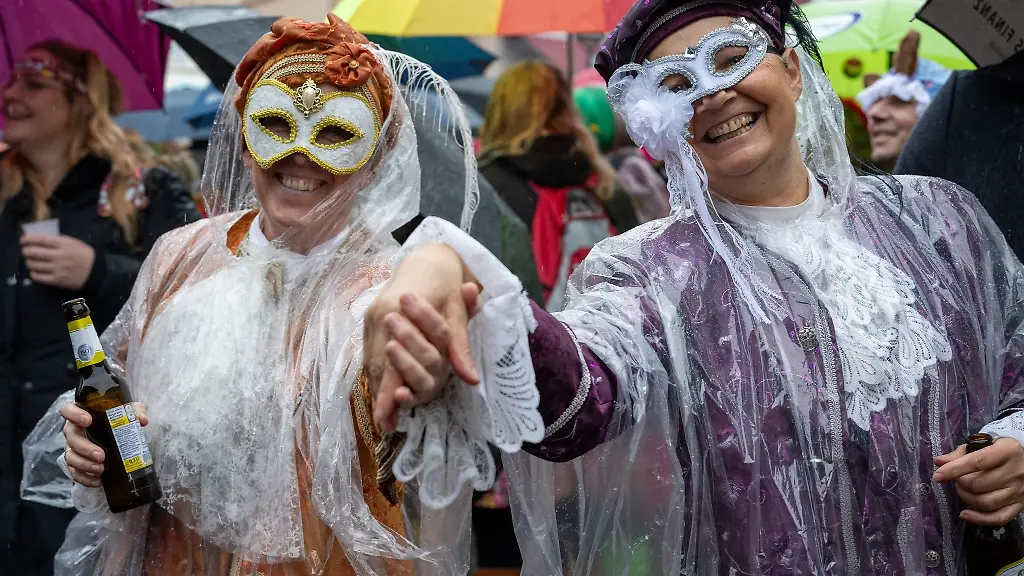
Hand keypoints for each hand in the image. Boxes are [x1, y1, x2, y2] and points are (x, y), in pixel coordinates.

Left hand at [20, 234, 94, 289]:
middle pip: (34, 252)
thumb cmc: (84, 255)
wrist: (96, 271)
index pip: (41, 240)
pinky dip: (34, 274)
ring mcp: (58, 269)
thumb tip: (39, 240)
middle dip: (26, 251)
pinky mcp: (57, 280)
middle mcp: (59, 256)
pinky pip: (39, 277)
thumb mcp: (73, 243)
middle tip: (26, 252)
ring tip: (31, 261)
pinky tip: (35, 271)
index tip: (22, 240)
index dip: (29, 239)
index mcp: (63, 244)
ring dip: (29, 262)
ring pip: (34, 265)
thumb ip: (58, 241)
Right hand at [60, 402, 147, 487]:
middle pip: (71, 438)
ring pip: (70, 457)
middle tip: (101, 455)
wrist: (115, 435)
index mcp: (81, 414)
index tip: (88, 421)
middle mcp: (74, 431)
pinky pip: (75, 473)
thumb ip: (135, 411)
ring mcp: (72, 448)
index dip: (74, 415)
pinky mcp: (76, 464)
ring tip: (101, 469)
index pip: (68, 410)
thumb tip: (142, 420)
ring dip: (84, 465)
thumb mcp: (127, 411)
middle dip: (84, 448)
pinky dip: (85, 479)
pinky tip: (98, 481)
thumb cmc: (116, 419)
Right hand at [364, 244, 480, 431]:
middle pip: (377, 362)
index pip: (390, 359)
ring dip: (377, 385)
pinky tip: (381, 388)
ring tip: (382, 414)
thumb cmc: (446, 283)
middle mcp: (378, 315)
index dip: (388, 391)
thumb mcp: (457, 311)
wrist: (427, 256)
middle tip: (384, 422)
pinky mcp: (370, 319)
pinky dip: (376, 370)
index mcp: (397, 310)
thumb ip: (459, 346)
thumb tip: (470, 378)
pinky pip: (370, 350)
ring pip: (371, 358)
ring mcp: (371, 317)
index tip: (388, 418)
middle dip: (380, 394)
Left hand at [934, 437, 1023, 525]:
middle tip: (956, 480)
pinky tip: (965, 514)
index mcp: (1008, 451)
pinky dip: (978, 519)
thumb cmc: (999, 452)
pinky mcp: (1020, 506)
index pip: (977, 462)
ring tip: (963, 490)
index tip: (937, 476)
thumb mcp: (982, 446)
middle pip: (978, 484)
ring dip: (966, 498)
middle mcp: (1016, 472)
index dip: (954, 469)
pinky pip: (998, 518)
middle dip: (959, 484)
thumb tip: (938, 461)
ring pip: (985, 503)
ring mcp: (1019, 492)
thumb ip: (959, 454)